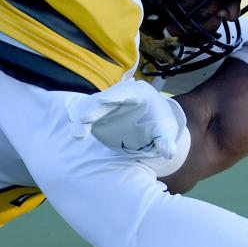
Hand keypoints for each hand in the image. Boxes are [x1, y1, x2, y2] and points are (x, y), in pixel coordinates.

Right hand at [67, 79, 190, 175]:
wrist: (150, 122)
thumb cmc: (159, 122)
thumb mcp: (165, 130)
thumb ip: (165, 140)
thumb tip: (169, 154)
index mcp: (139, 92)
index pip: (126, 93)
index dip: (115, 96)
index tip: (103, 100)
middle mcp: (120, 94)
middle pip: (104, 99)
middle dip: (94, 109)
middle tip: (84, 120)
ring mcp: (106, 103)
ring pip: (90, 108)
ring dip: (83, 120)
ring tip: (78, 135)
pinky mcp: (97, 114)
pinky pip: (85, 117)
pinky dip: (80, 124)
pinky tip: (77, 134)